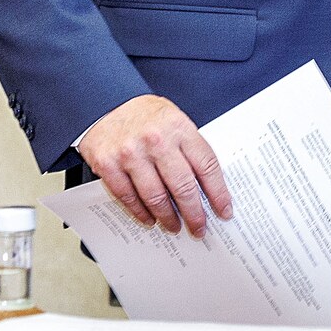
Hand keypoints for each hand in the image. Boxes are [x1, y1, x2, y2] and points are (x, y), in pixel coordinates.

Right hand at [77, 95, 233, 237]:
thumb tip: (208, 186)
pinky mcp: (108, 164)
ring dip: (168, 217)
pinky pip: (128, 197)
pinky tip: (150, 218)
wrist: (106, 102)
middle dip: (194, 213)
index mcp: (179, 128)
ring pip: (156, 196)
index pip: (206, 166)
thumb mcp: (175, 120)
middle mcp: (156, 140)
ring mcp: (131, 153)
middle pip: (182, 186)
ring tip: (174, 226)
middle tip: (199, 228)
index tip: (224, 210)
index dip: (218, 192)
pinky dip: (140, 212)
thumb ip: (189, 148)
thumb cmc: (145, 115)